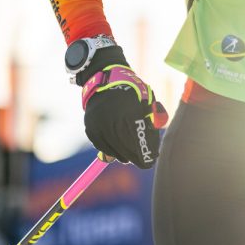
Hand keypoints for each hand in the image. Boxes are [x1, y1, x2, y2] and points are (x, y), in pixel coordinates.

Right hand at [79, 48, 168, 168]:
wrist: (106, 81)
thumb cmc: (133, 93)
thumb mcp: (148, 102)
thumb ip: (152, 123)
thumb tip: (153, 148)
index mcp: (130, 111)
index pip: (139, 139)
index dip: (146, 152)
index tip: (152, 160)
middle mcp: (113, 119)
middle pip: (127, 147)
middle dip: (137, 157)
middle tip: (145, 163)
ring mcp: (100, 125)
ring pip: (114, 150)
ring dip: (125, 156)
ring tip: (132, 157)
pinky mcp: (91, 129)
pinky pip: (103, 147)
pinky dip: (112, 152)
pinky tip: (120, 152)